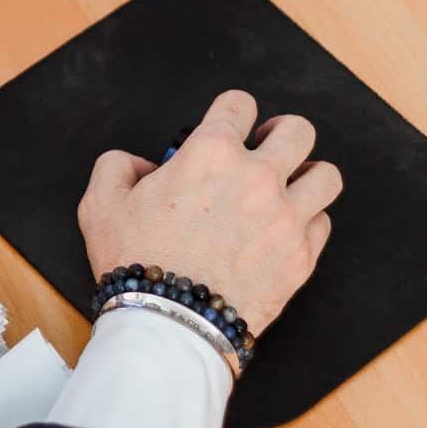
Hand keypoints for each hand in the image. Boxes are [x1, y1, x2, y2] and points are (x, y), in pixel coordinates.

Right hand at [77, 89, 342, 337]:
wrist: (170, 323)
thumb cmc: (136, 264)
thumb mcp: (100, 204)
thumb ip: (117, 167)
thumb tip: (142, 165)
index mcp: (210, 153)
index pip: (240, 104)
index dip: (233, 110)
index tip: (231, 123)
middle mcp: (257, 177)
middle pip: (298, 131)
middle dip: (281, 133)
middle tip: (267, 148)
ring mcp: (285, 217)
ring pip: (326, 175)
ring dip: (307, 175)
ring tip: (290, 186)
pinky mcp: (300, 256)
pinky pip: (323, 222)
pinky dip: (309, 221)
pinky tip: (286, 228)